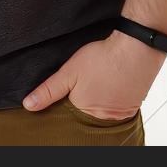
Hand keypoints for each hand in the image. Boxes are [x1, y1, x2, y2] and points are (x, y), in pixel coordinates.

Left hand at [23, 31, 164, 119]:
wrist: (137, 48)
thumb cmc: (104, 57)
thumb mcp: (69, 71)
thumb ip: (49, 90)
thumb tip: (29, 105)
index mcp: (85, 113)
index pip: (70, 116)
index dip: (67, 103)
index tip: (71, 90)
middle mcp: (104, 119)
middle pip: (87, 116)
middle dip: (84, 103)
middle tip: (88, 84)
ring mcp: (121, 115)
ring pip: (103, 112)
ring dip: (100, 102)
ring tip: (99, 84)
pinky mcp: (133, 107)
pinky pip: (118, 110)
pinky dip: (113, 100)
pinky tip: (111, 86)